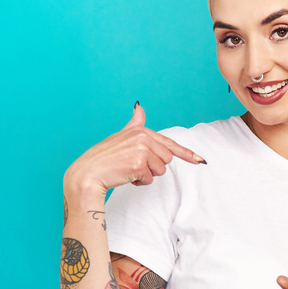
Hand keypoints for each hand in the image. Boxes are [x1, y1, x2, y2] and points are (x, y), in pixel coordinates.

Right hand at [64, 103, 205, 197]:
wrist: (87, 173)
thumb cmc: (104, 157)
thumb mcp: (121, 136)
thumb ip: (134, 123)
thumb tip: (139, 106)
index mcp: (140, 130)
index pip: (169, 143)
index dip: (187, 153)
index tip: (200, 160)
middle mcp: (142, 136)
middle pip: (167, 159)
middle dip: (153, 167)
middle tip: (133, 165)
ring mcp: (141, 149)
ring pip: (161, 170)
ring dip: (147, 175)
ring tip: (128, 170)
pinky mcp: (139, 164)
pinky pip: (151, 179)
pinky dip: (140, 182)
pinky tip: (126, 176)